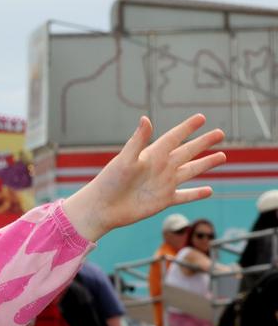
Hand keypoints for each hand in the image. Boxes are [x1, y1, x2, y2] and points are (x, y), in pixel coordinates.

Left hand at [61, 115, 224, 240]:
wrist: (102, 208)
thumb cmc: (109, 181)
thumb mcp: (125, 159)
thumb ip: (137, 140)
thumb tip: (145, 119)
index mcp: (152, 155)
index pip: (174, 137)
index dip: (187, 127)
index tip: (201, 117)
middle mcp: (161, 167)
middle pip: (187, 152)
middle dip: (203, 143)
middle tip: (220, 132)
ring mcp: (164, 184)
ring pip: (191, 171)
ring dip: (206, 164)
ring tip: (223, 156)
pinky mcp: (164, 200)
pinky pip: (185, 195)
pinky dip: (197, 194)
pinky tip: (209, 190)